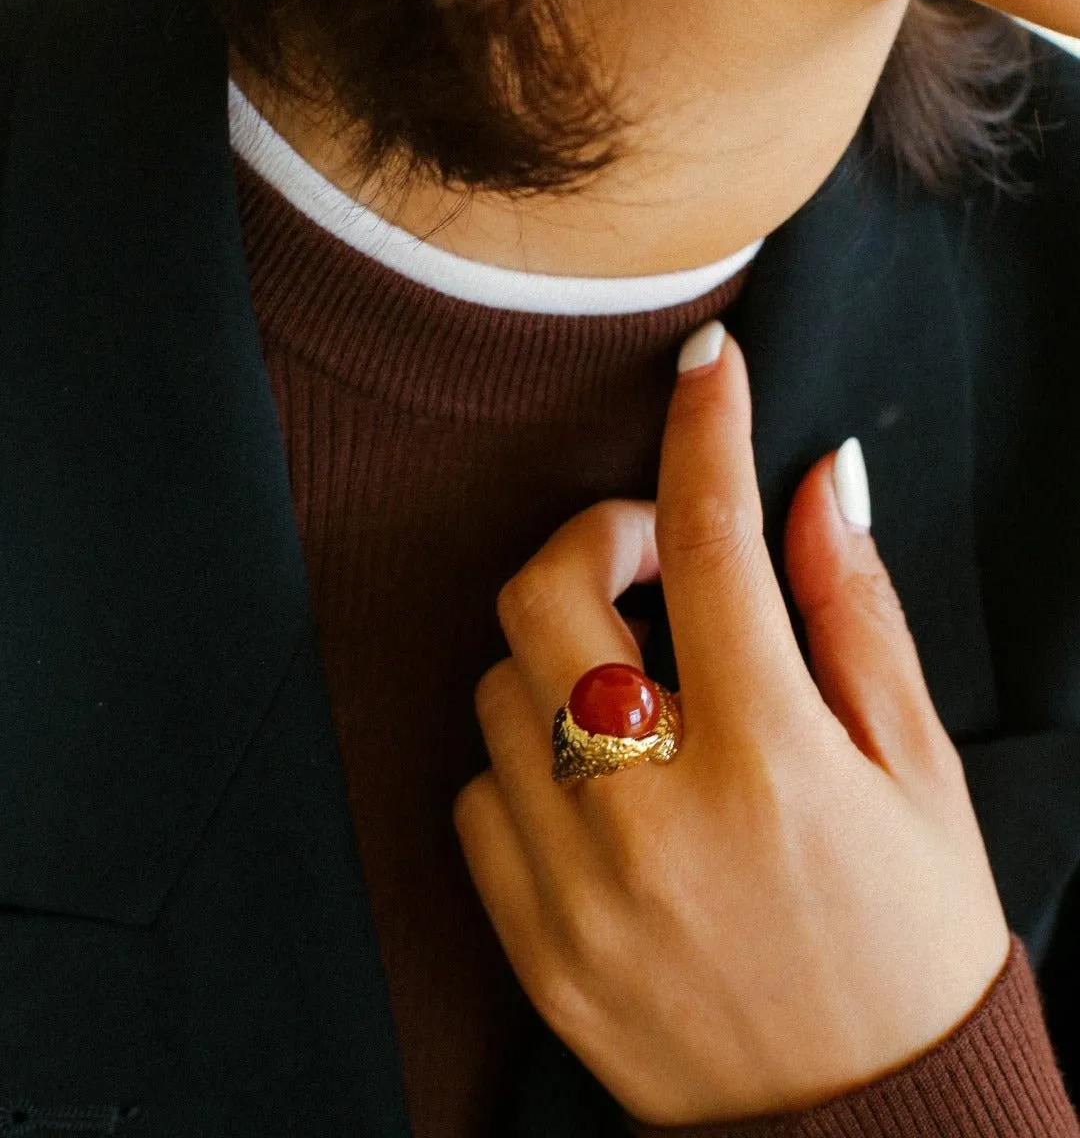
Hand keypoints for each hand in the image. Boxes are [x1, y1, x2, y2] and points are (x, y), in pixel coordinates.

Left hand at [452, 320, 1009, 1127]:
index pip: (715, 544)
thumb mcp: (920, 771)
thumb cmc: (912, 942)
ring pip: (499, 685)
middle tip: (658, 553)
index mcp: (773, 762)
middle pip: (546, 593)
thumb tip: (818, 481)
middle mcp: (654, 817)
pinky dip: (527, 754)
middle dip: (595, 534)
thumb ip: (854, 613)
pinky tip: (598, 774)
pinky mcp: (530, 945)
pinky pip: (475, 794)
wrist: (864, 1131)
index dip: (705, 431)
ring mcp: (575, 887)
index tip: (705, 366)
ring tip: (639, 678)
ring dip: (561, 648)